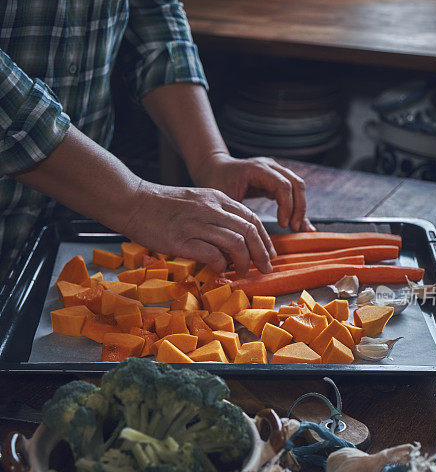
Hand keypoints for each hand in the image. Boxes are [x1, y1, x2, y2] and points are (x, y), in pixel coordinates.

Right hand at [122, 181, 274, 275]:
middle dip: (262, 254)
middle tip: (265, 269)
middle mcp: (210, 209)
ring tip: (243, 272)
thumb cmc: (161, 205)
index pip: (251, 219)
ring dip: (244, 262)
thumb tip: (233, 241)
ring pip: (235, 243)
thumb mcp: (196, 200)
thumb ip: (216, 215)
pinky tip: (220, 270)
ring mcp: (196, 224)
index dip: (264, 239)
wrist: (131, 200)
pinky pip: (212, 254)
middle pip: (248, 232)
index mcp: (216, 198)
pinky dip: (221, 265)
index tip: (269, 255)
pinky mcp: (181, 239)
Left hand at [194, 153, 313, 231]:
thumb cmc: (215, 182)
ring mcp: (275, 170)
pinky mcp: (276, 178)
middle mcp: (269, 166)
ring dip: (300, 208)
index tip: (283, 225)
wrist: (214, 168)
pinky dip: (297, 208)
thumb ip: (237, 214)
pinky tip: (301, 224)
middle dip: (298, 208)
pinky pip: (293, 191)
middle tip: (294, 228)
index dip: (286, 206)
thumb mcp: (223, 199)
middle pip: (296, 184)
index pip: (282, 185)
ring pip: (298, 186)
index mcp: (256, 169)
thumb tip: (249, 239)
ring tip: (299, 229)